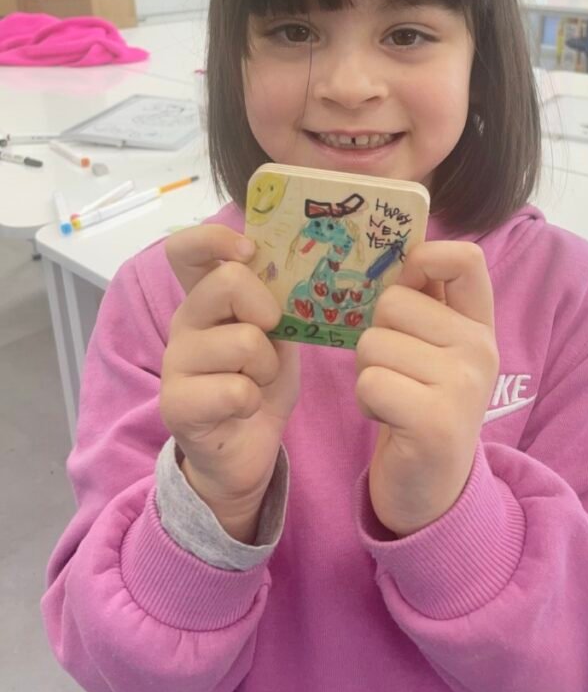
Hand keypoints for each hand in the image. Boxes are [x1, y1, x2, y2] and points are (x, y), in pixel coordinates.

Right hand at [161, 225, 299, 541]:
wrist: (243, 453)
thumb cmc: (260, 384)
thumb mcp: (279, 336)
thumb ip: (281, 301)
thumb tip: (307, 264)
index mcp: (207, 299)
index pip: (186, 249)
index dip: (216, 238)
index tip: (250, 252)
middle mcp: (185, 323)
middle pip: (226, 282)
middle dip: (267, 310)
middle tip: (272, 338)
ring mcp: (177, 363)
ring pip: (243, 341)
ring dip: (266, 367)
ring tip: (258, 382)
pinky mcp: (177, 404)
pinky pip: (236, 390)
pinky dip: (254, 401)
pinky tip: (245, 410)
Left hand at [355, 242, 497, 537]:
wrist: (433, 489)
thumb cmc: (422, 404)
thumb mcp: (435, 348)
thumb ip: (426, 300)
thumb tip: (403, 244)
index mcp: (480, 324)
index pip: (466, 259)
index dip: (423, 257)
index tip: (405, 283)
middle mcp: (481, 348)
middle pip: (392, 302)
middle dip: (376, 336)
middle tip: (396, 372)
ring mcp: (463, 384)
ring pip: (373, 342)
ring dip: (369, 373)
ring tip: (394, 398)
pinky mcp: (436, 421)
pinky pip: (370, 382)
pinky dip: (367, 401)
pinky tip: (390, 419)